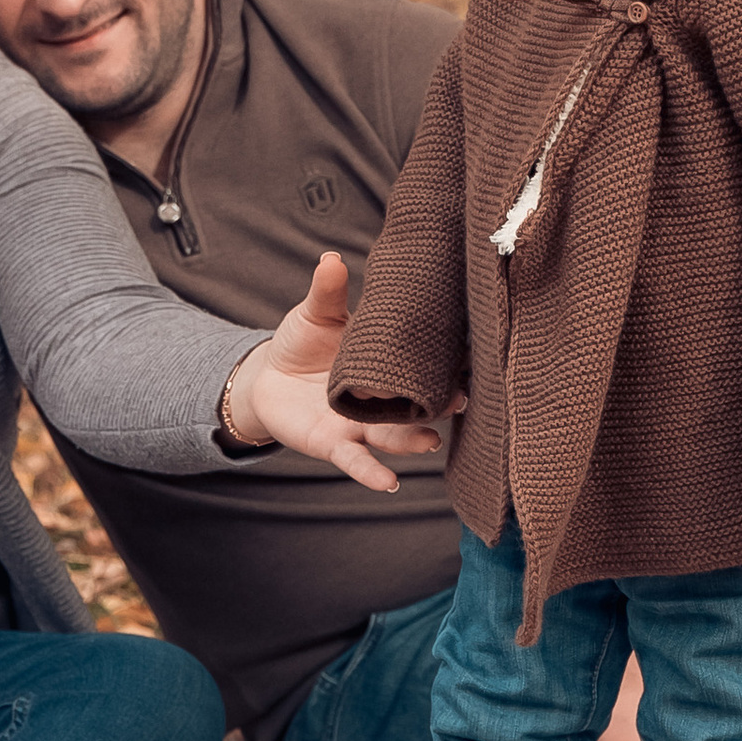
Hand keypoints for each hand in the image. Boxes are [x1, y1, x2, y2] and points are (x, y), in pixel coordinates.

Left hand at [222, 251, 462, 497]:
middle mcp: (383, 400)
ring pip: (393, 437)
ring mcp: (362, 426)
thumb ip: (328, 292)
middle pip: (417, 406)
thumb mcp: (316, 314)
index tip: (474, 356)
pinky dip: (371, 472)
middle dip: (440, 406)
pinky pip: (356, 461)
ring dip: (412, 441)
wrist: (267, 378)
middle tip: (462, 400)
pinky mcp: (335, 445)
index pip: (423, 365)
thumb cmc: (302, 343)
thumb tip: (331, 257)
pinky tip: (388, 482)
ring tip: (430, 441)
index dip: (448, 363)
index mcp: (386, 365)